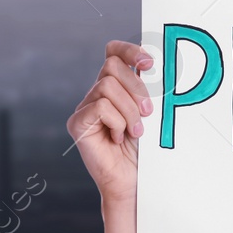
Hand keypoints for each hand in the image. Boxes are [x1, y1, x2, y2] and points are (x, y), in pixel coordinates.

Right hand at [67, 40, 154, 207]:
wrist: (134, 182)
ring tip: (136, 131)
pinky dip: (116, 121)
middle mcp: (97, 93)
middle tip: (148, 112)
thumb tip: (154, 64)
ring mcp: (85, 108)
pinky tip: (119, 138)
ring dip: (129, 109)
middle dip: (136, 87)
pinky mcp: (77, 124)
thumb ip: (148, 89)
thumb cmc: (145, 150)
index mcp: (116, 86)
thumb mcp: (151, 112)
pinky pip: (100, 107)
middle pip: (112, 65)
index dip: (130, 50)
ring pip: (107, 86)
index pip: (114, 52)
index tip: (149, 63)